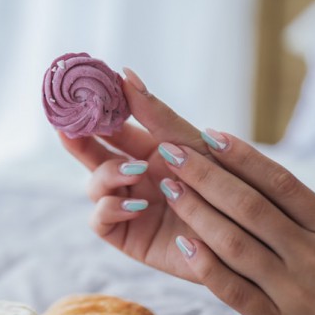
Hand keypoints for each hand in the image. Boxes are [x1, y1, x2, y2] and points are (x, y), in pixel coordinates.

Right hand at [59, 68, 211, 280]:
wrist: (248, 240)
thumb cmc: (228, 187)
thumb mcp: (191, 144)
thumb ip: (156, 114)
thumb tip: (125, 74)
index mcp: (150, 150)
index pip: (112, 127)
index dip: (94, 112)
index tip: (80, 95)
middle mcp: (135, 178)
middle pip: (93, 155)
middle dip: (79, 141)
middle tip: (67, 128)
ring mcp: (129, 207)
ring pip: (95, 185)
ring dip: (107, 174)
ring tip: (136, 171)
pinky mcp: (128, 237)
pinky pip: (101, 220)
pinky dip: (111, 208)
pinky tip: (136, 203)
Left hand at [160, 131, 314, 314]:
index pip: (282, 183)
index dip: (243, 156)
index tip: (212, 136)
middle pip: (249, 204)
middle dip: (206, 174)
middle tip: (172, 152)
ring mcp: (298, 291)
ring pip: (235, 242)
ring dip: (197, 212)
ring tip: (169, 189)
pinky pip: (236, 291)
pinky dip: (206, 267)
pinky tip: (183, 246)